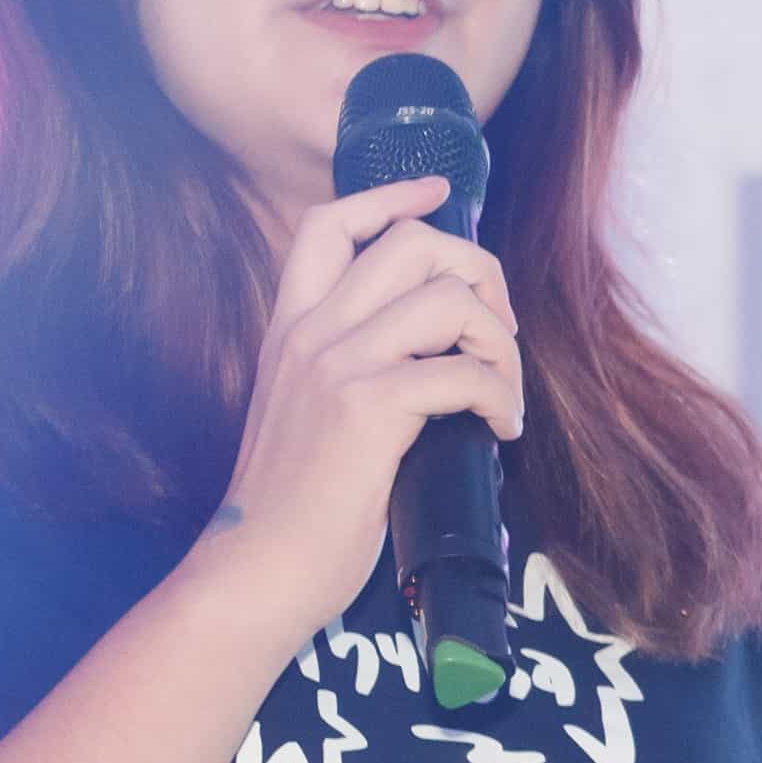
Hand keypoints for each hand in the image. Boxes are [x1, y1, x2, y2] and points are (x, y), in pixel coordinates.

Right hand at [198, 174, 523, 631]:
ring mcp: (337, 367)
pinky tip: (501, 430)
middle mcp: (310, 334)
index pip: (329, 224)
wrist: (257, 570)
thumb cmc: (290, 509)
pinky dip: (501, 397)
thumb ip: (346, 371)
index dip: (391, 196)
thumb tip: (426, 356)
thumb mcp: (305, 415)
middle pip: (411, 243)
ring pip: (448, 299)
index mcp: (290, 330)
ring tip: (504, 393)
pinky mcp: (368, 409)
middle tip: (499, 331)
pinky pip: (464, 372)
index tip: (437, 192)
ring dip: (500, 342)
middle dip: (478, 272)